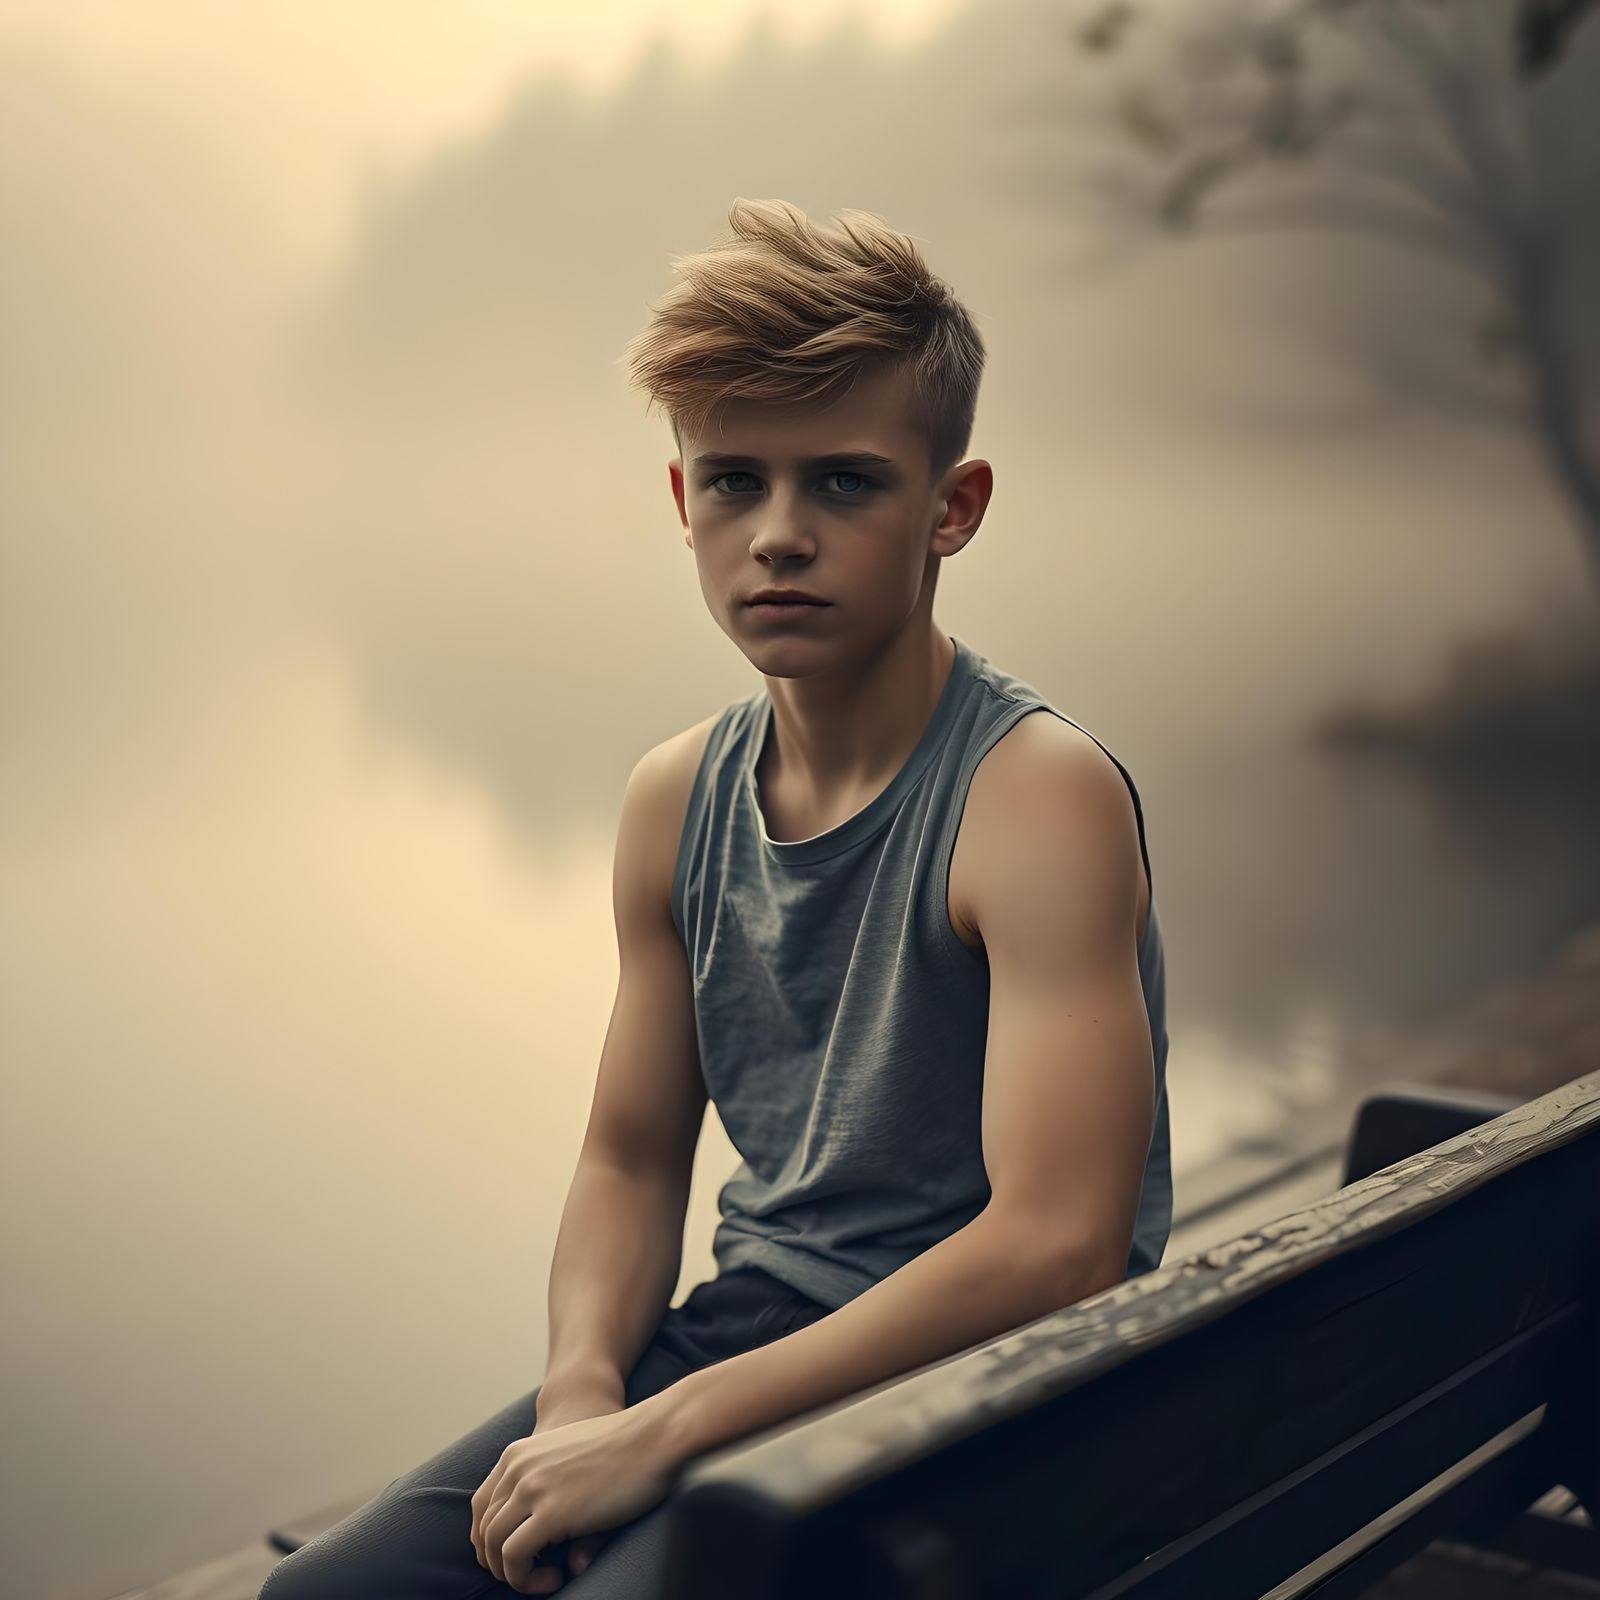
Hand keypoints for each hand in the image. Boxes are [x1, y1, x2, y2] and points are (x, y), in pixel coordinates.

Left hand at [470, 1387, 676, 1593]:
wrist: (654, 1435)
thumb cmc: (625, 1450)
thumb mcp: (576, 1467)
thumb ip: (558, 1501)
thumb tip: (572, 1561)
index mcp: (520, 1453)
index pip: (482, 1505)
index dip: (490, 1539)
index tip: (515, 1558)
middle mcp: (518, 1468)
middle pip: (483, 1528)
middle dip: (497, 1561)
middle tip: (529, 1575)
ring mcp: (533, 1489)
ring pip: (493, 1546)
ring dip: (511, 1574)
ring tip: (544, 1579)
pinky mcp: (551, 1513)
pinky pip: (515, 1558)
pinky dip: (525, 1578)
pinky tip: (555, 1578)